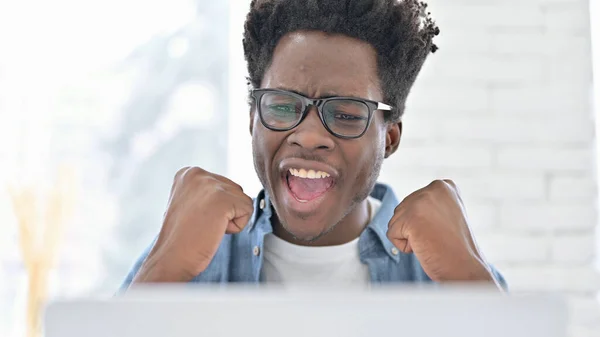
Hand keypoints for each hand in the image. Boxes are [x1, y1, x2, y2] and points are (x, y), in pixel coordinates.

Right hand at [132, 167, 253, 283]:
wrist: (170, 259)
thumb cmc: (181, 238)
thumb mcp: (190, 203)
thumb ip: (207, 192)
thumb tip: (233, 193)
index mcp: (188, 173)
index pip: (224, 185)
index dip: (215, 208)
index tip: (195, 218)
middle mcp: (197, 173)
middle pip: (235, 190)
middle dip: (224, 211)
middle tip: (201, 224)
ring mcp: (210, 184)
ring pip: (242, 200)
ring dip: (230, 219)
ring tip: (206, 227)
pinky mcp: (223, 199)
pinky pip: (248, 210)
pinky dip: (236, 227)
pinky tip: (214, 231)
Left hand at [387, 180, 499, 285]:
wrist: (466, 269)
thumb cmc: (456, 249)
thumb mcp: (445, 215)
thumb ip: (427, 205)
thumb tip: (404, 206)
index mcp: (445, 186)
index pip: (413, 202)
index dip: (423, 222)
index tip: (444, 230)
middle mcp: (434, 188)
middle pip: (402, 209)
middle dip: (414, 229)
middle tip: (438, 237)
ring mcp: (421, 201)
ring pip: (395, 221)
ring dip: (410, 237)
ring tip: (433, 242)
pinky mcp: (410, 218)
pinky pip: (392, 234)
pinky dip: (404, 246)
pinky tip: (425, 247)